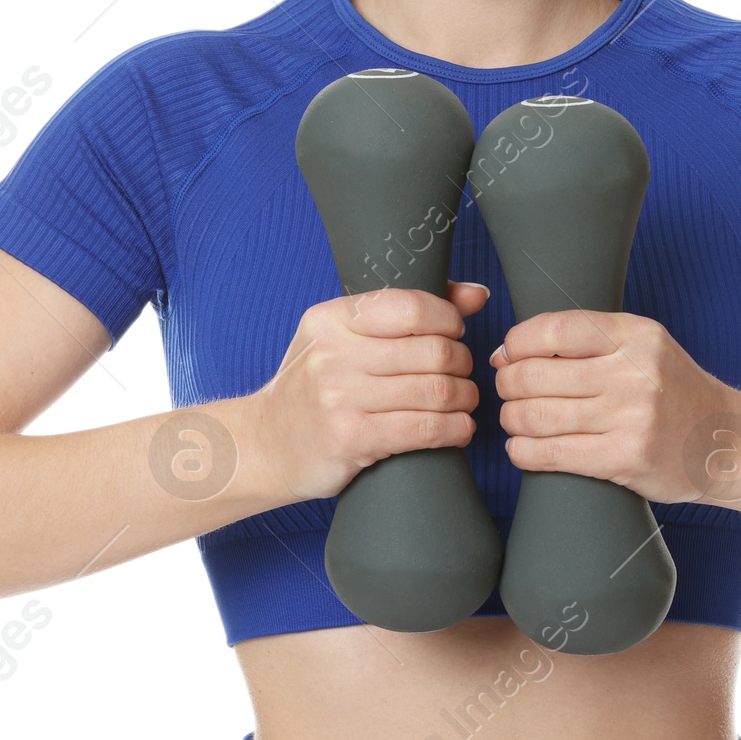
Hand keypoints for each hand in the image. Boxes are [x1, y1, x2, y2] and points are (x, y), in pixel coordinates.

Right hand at [247, 282, 488, 501]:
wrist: (264, 444)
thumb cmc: (313, 388)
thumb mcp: (343, 338)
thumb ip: (406, 311)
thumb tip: (476, 295)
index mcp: (332, 319)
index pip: (411, 307)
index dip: (448, 319)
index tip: (454, 332)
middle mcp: (334, 354)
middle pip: (432, 351)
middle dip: (461, 363)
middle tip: (461, 373)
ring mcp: (340, 397)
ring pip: (435, 391)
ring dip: (464, 398)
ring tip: (463, 401)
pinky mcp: (352, 438)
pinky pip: (425, 429)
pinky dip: (455, 429)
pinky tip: (458, 428)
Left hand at [488, 310, 740, 506]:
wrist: (728, 441)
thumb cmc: (673, 391)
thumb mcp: (643, 347)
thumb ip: (585, 342)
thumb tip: (507, 352)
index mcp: (635, 335)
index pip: (554, 329)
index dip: (518, 343)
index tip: (510, 355)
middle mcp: (633, 372)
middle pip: (535, 375)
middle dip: (508, 384)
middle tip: (509, 391)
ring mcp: (631, 418)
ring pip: (537, 416)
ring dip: (512, 419)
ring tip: (515, 420)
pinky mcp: (626, 458)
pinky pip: (552, 454)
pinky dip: (524, 452)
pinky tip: (524, 448)